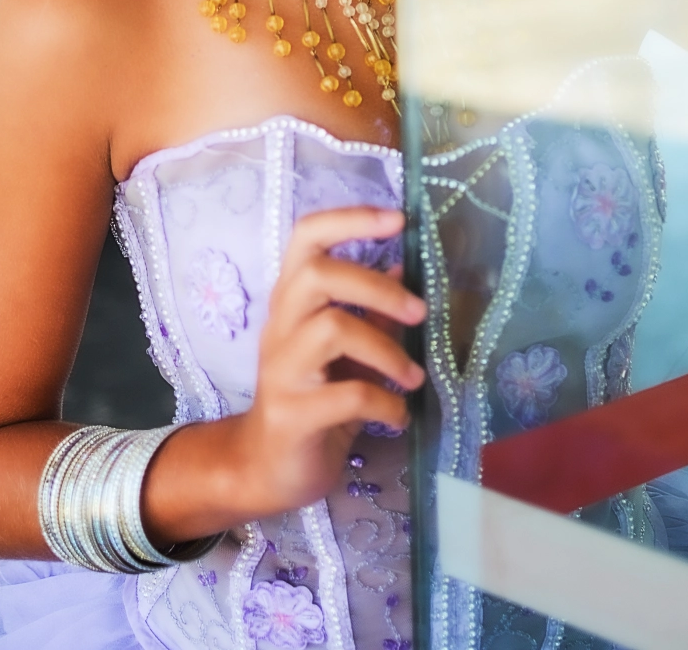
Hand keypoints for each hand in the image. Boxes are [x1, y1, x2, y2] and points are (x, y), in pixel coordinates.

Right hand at [229, 205, 424, 518]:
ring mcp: (281, 370)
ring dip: (386, 349)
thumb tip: (400, 266)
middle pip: (317, 275)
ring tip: (414, 377)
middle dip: (375, 287)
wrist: (267, 469)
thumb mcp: (344, 354)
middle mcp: (280, 326)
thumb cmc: (313, 401)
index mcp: (292, 302)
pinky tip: (400, 416)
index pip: (307, 237)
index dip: (350, 219)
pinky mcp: (292, 415)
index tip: (399, 219)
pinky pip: (347, 395)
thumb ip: (367, 313)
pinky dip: (385, 402)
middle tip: (420, 312)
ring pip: (331, 329)